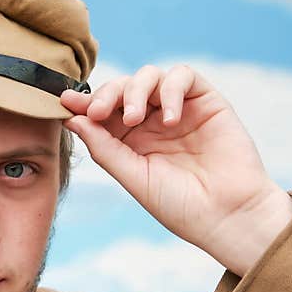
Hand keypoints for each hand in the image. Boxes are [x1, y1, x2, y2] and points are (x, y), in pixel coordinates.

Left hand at [61, 64, 291, 276]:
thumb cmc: (179, 205)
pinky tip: (171, 120)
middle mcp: (153, 122)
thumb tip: (72, 119)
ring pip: (149, 76)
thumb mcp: (132, 177)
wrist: (227, 215)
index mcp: (130, 141)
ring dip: (135, 90)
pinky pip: (183, 76)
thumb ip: (103, 147)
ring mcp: (179, 109)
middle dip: (107, 94)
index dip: (85, 103)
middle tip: (99, 112)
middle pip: (123, 88)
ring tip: (135, 119)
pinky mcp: (206, 101)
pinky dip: (171, 89)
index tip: (64, 101)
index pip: (104, 111)